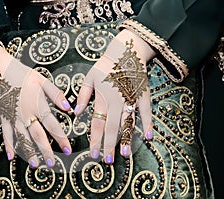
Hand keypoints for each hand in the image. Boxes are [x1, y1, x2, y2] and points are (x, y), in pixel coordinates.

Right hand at [0, 44, 71, 167]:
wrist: (2, 71)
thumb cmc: (25, 76)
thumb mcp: (43, 81)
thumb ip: (56, 95)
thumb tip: (69, 109)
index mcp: (37, 104)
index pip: (52, 124)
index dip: (60, 137)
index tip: (68, 149)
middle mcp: (26, 114)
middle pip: (37, 135)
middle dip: (46, 150)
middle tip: (53, 164)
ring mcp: (14, 117)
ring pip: (22, 138)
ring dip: (28, 152)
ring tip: (35, 165)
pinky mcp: (4, 118)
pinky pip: (6, 134)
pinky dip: (8, 145)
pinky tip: (11, 156)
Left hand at [74, 29, 154, 163]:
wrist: (125, 51)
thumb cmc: (105, 65)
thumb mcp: (89, 78)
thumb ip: (82, 96)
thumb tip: (75, 113)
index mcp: (103, 97)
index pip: (97, 123)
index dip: (95, 139)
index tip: (93, 153)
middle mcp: (117, 101)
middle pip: (112, 127)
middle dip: (109, 145)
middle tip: (108, 160)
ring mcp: (132, 99)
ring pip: (128, 122)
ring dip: (127, 139)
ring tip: (125, 154)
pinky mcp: (144, 95)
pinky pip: (146, 112)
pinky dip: (147, 124)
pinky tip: (148, 137)